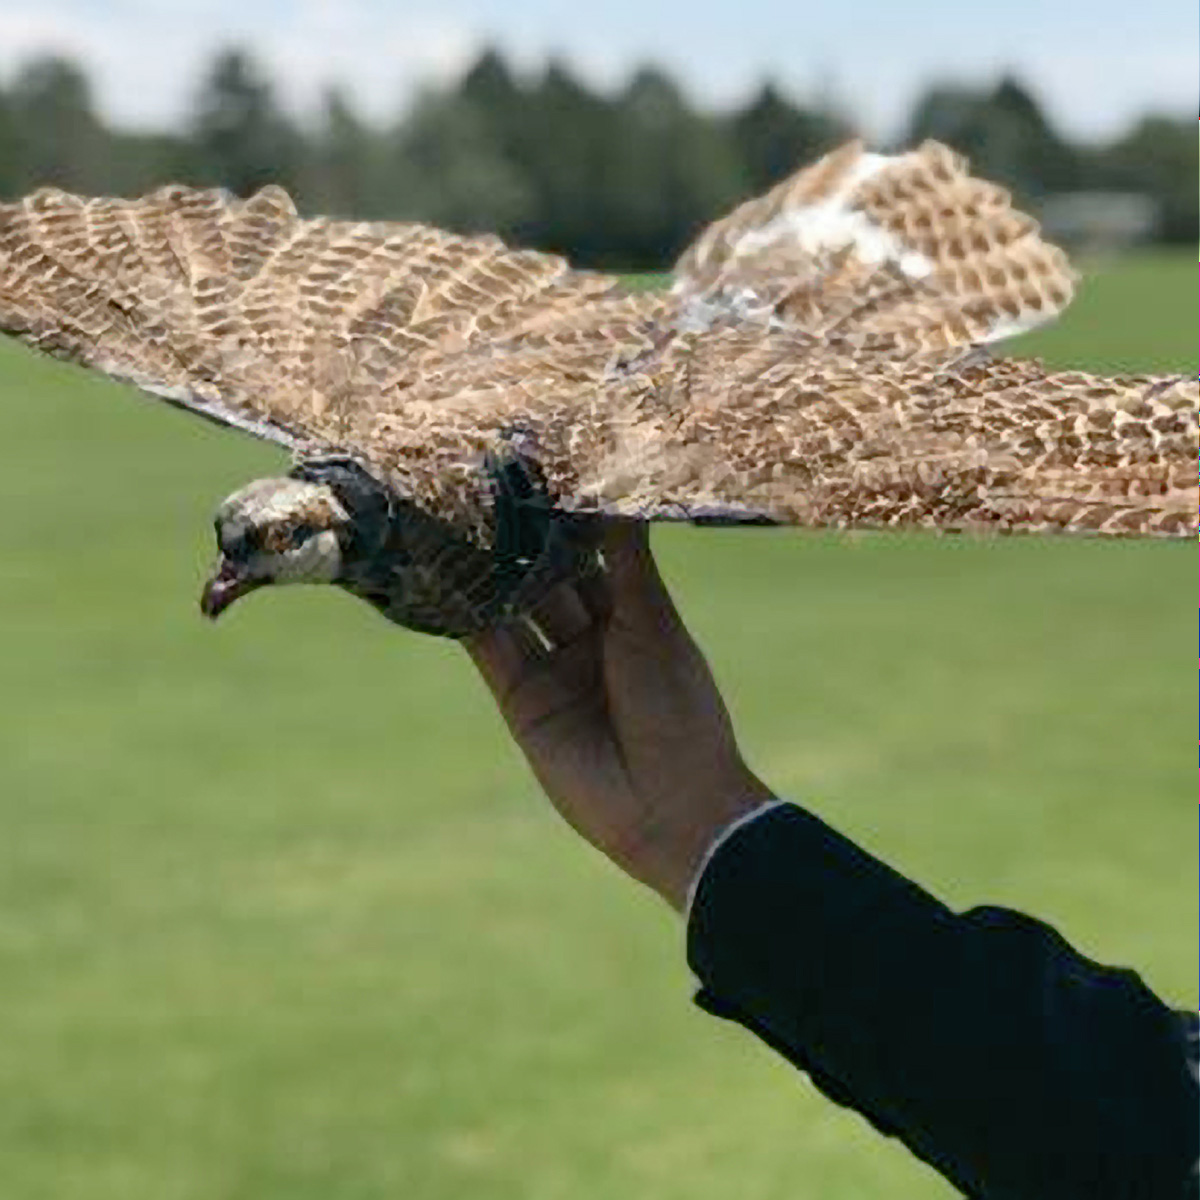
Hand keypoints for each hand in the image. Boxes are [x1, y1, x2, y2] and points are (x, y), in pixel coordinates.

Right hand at [465, 522, 772, 910]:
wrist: (670, 806)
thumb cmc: (678, 705)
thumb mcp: (652, 622)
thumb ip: (626, 557)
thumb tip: (623, 485)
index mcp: (634, 616)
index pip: (592, 555)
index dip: (567, 519)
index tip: (538, 470)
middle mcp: (591, 638)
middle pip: (547, 578)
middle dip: (520, 541)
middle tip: (483, 484)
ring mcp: (554, 670)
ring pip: (513, 609)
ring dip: (486, 572)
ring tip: (453, 518)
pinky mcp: (521, 701)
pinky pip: (490, 650)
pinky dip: (466, 617)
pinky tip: (443, 576)